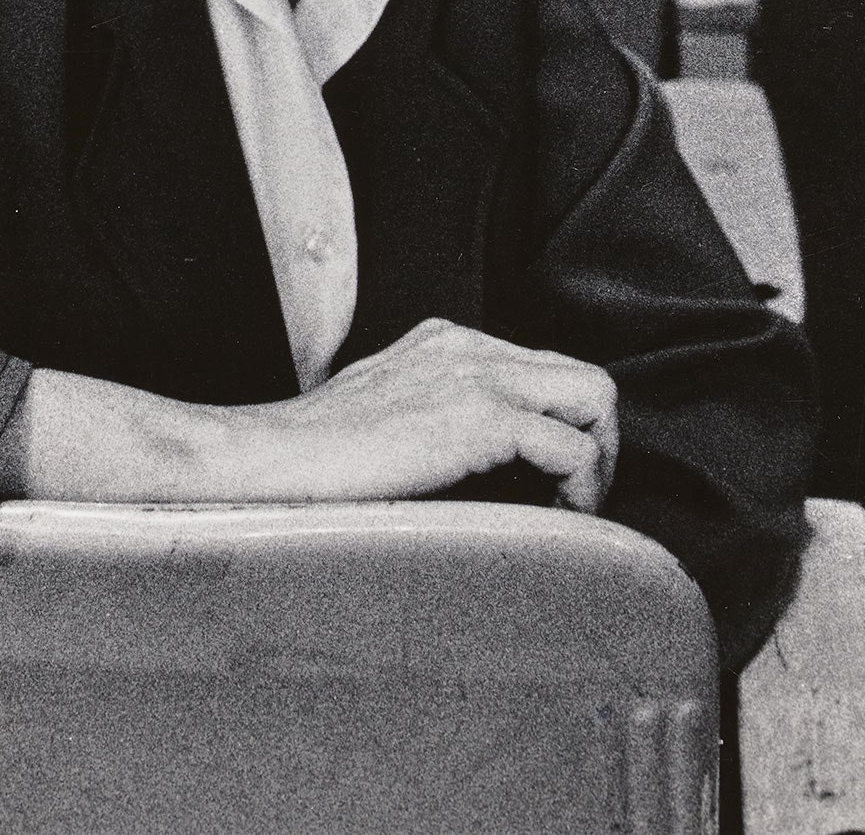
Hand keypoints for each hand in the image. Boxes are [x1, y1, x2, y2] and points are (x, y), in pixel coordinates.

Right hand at [0, 322, 619, 515]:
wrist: (265, 464)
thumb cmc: (310, 464)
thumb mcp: (381, 424)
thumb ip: (428, 426)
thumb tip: (470, 473)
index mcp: (444, 344)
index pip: (543, 369)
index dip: (562, 429)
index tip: (550, 486)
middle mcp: (466, 345)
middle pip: (580, 376)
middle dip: (596, 443)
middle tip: (575, 502)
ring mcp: (474, 374)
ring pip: (593, 396)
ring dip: (599, 460)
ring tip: (572, 512)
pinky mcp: (476, 416)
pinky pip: (568, 444)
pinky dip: (579, 487)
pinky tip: (552, 521)